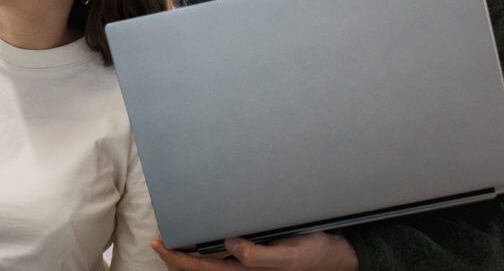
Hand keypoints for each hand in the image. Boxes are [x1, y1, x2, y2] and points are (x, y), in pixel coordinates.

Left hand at [152, 233, 357, 270]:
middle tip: (159, 239)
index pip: (201, 268)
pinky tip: (205, 235)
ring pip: (211, 262)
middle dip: (177, 257)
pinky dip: (209, 247)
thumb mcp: (291, 255)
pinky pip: (225, 255)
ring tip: (175, 236)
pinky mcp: (259, 255)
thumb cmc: (318, 256)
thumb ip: (259, 256)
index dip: (177, 258)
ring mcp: (251, 264)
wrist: (344, 256)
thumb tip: (228, 244)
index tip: (159, 244)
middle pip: (201, 268)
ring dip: (191, 253)